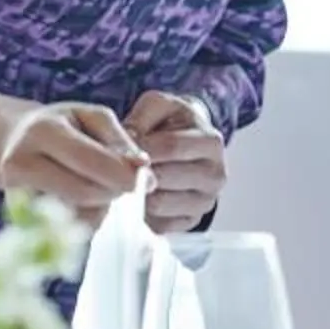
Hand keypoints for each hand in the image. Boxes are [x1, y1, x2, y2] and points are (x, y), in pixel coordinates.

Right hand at [0, 96, 148, 220]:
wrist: (14, 141)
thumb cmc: (63, 125)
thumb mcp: (93, 117)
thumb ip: (121, 140)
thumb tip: (142, 168)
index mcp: (41, 130)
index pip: (89, 160)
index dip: (122, 174)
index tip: (146, 180)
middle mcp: (21, 163)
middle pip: (82, 192)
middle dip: (114, 192)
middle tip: (128, 186)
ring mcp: (16, 193)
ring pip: (75, 215)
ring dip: (102, 207)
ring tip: (103, 187)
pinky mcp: (20, 216)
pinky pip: (66, 229)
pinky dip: (87, 218)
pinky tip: (88, 200)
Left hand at [126, 91, 223, 234]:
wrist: (187, 141)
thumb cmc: (170, 122)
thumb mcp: (159, 104)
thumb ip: (142, 116)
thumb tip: (129, 143)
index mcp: (211, 142)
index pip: (171, 147)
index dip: (139, 147)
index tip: (117, 146)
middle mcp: (216, 175)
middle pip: (164, 178)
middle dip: (134, 173)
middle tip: (113, 166)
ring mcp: (206, 202)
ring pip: (159, 204)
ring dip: (135, 194)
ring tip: (123, 180)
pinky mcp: (192, 222)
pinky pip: (159, 223)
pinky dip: (141, 213)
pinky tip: (135, 196)